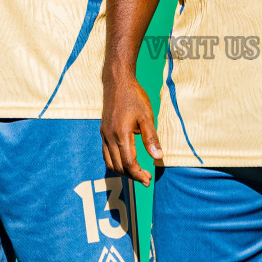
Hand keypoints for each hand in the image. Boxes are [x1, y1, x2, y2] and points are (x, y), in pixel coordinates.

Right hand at [101, 70, 160, 185]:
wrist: (117, 82)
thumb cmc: (134, 97)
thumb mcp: (147, 116)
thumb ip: (151, 138)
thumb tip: (158, 157)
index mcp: (121, 134)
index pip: (129, 163)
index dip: (138, 174)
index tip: (148, 180)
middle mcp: (109, 137)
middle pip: (118, 166)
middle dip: (132, 175)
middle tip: (146, 178)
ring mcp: (104, 135)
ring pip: (110, 162)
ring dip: (122, 171)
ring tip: (136, 172)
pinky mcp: (103, 132)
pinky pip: (106, 154)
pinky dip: (115, 162)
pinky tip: (125, 161)